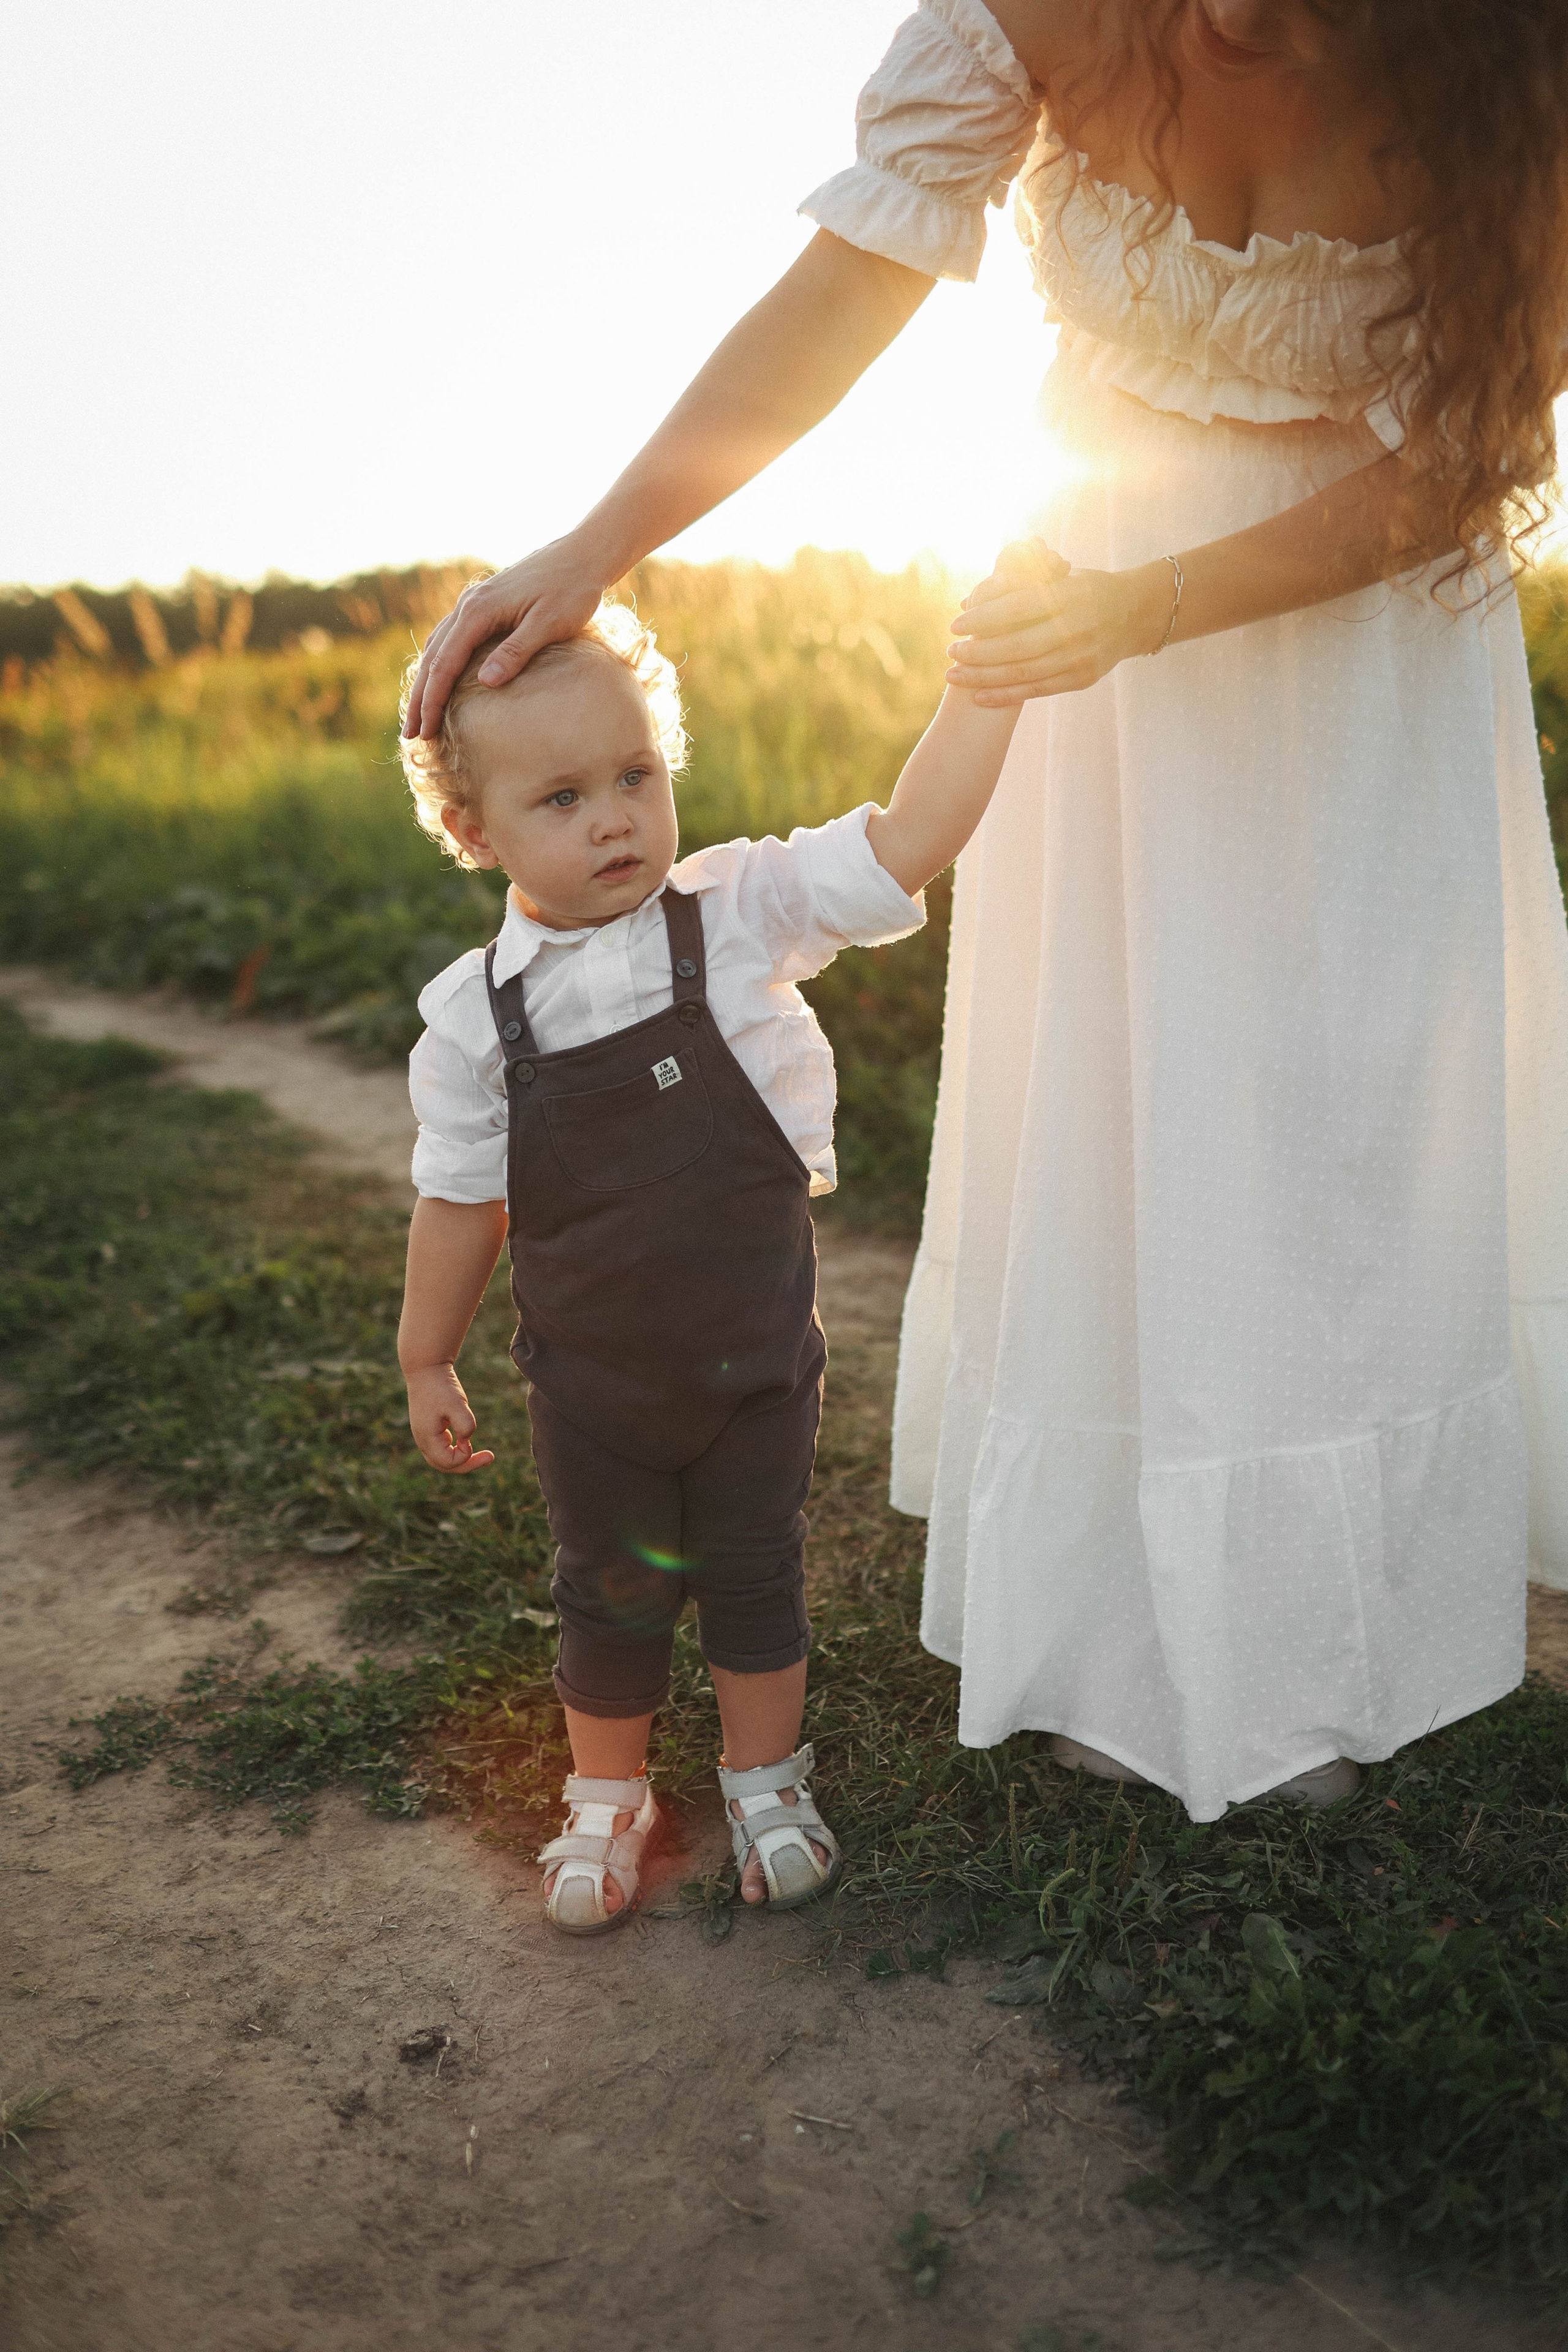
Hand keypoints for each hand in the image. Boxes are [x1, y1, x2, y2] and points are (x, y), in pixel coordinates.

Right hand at [402, 536, 607, 739]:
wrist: (582, 554)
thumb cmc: (572, 590)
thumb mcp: (549, 623)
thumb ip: (517, 651)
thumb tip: (486, 682)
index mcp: (479, 611)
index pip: (445, 664)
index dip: (432, 701)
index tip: (424, 732)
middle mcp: (469, 605)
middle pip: (433, 658)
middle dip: (420, 698)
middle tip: (410, 735)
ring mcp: (475, 603)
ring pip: (438, 647)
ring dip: (426, 683)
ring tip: (419, 715)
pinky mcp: (485, 605)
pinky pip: (451, 638)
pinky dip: (440, 663)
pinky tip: (440, 680)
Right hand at [404, 1363, 494, 1472]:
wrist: (426, 1368)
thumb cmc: (441, 1386)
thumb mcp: (456, 1403)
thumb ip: (464, 1423)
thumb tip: (467, 1439)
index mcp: (427, 1438)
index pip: (448, 1462)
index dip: (465, 1456)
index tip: (471, 1439)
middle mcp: (423, 1441)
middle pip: (445, 1466)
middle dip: (468, 1465)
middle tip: (490, 1457)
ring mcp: (425, 1436)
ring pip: (443, 1459)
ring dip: (463, 1459)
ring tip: (485, 1456)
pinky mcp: (431, 1429)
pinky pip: (443, 1448)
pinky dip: (457, 1450)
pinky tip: (468, 1443)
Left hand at [946, 538, 1170, 704]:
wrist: (1134, 614)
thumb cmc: (1084, 589)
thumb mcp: (1059, 576)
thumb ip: (1019, 584)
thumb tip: (968, 599)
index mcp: (1069, 594)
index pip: (1017, 608)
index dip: (983, 619)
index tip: (955, 624)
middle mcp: (1077, 627)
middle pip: (1017, 645)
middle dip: (977, 651)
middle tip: (950, 651)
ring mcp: (1081, 656)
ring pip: (1023, 672)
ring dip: (984, 676)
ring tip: (955, 675)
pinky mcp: (1082, 678)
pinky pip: (1037, 691)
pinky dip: (1005, 695)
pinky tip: (979, 697)